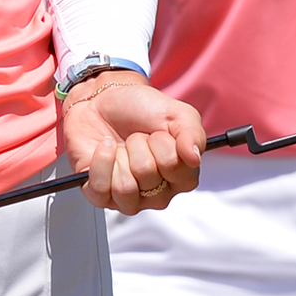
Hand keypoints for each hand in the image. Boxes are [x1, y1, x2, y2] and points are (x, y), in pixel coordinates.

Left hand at [61, 70, 204, 213]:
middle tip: (137, 137)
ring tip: (121, 146)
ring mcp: (128, 197)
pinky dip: (100, 161)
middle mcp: (156, 192)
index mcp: (180, 177)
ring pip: (125, 187)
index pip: (176, 170)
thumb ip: (192, 133)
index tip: (159, 133)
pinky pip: (100, 189)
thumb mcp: (176, 113)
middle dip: (138, 146)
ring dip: (119, 155)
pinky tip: (105, 148)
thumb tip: (194, 158)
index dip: (164, 145)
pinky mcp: (101, 194)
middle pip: (147, 175)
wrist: (103, 99)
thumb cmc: (140, 109)